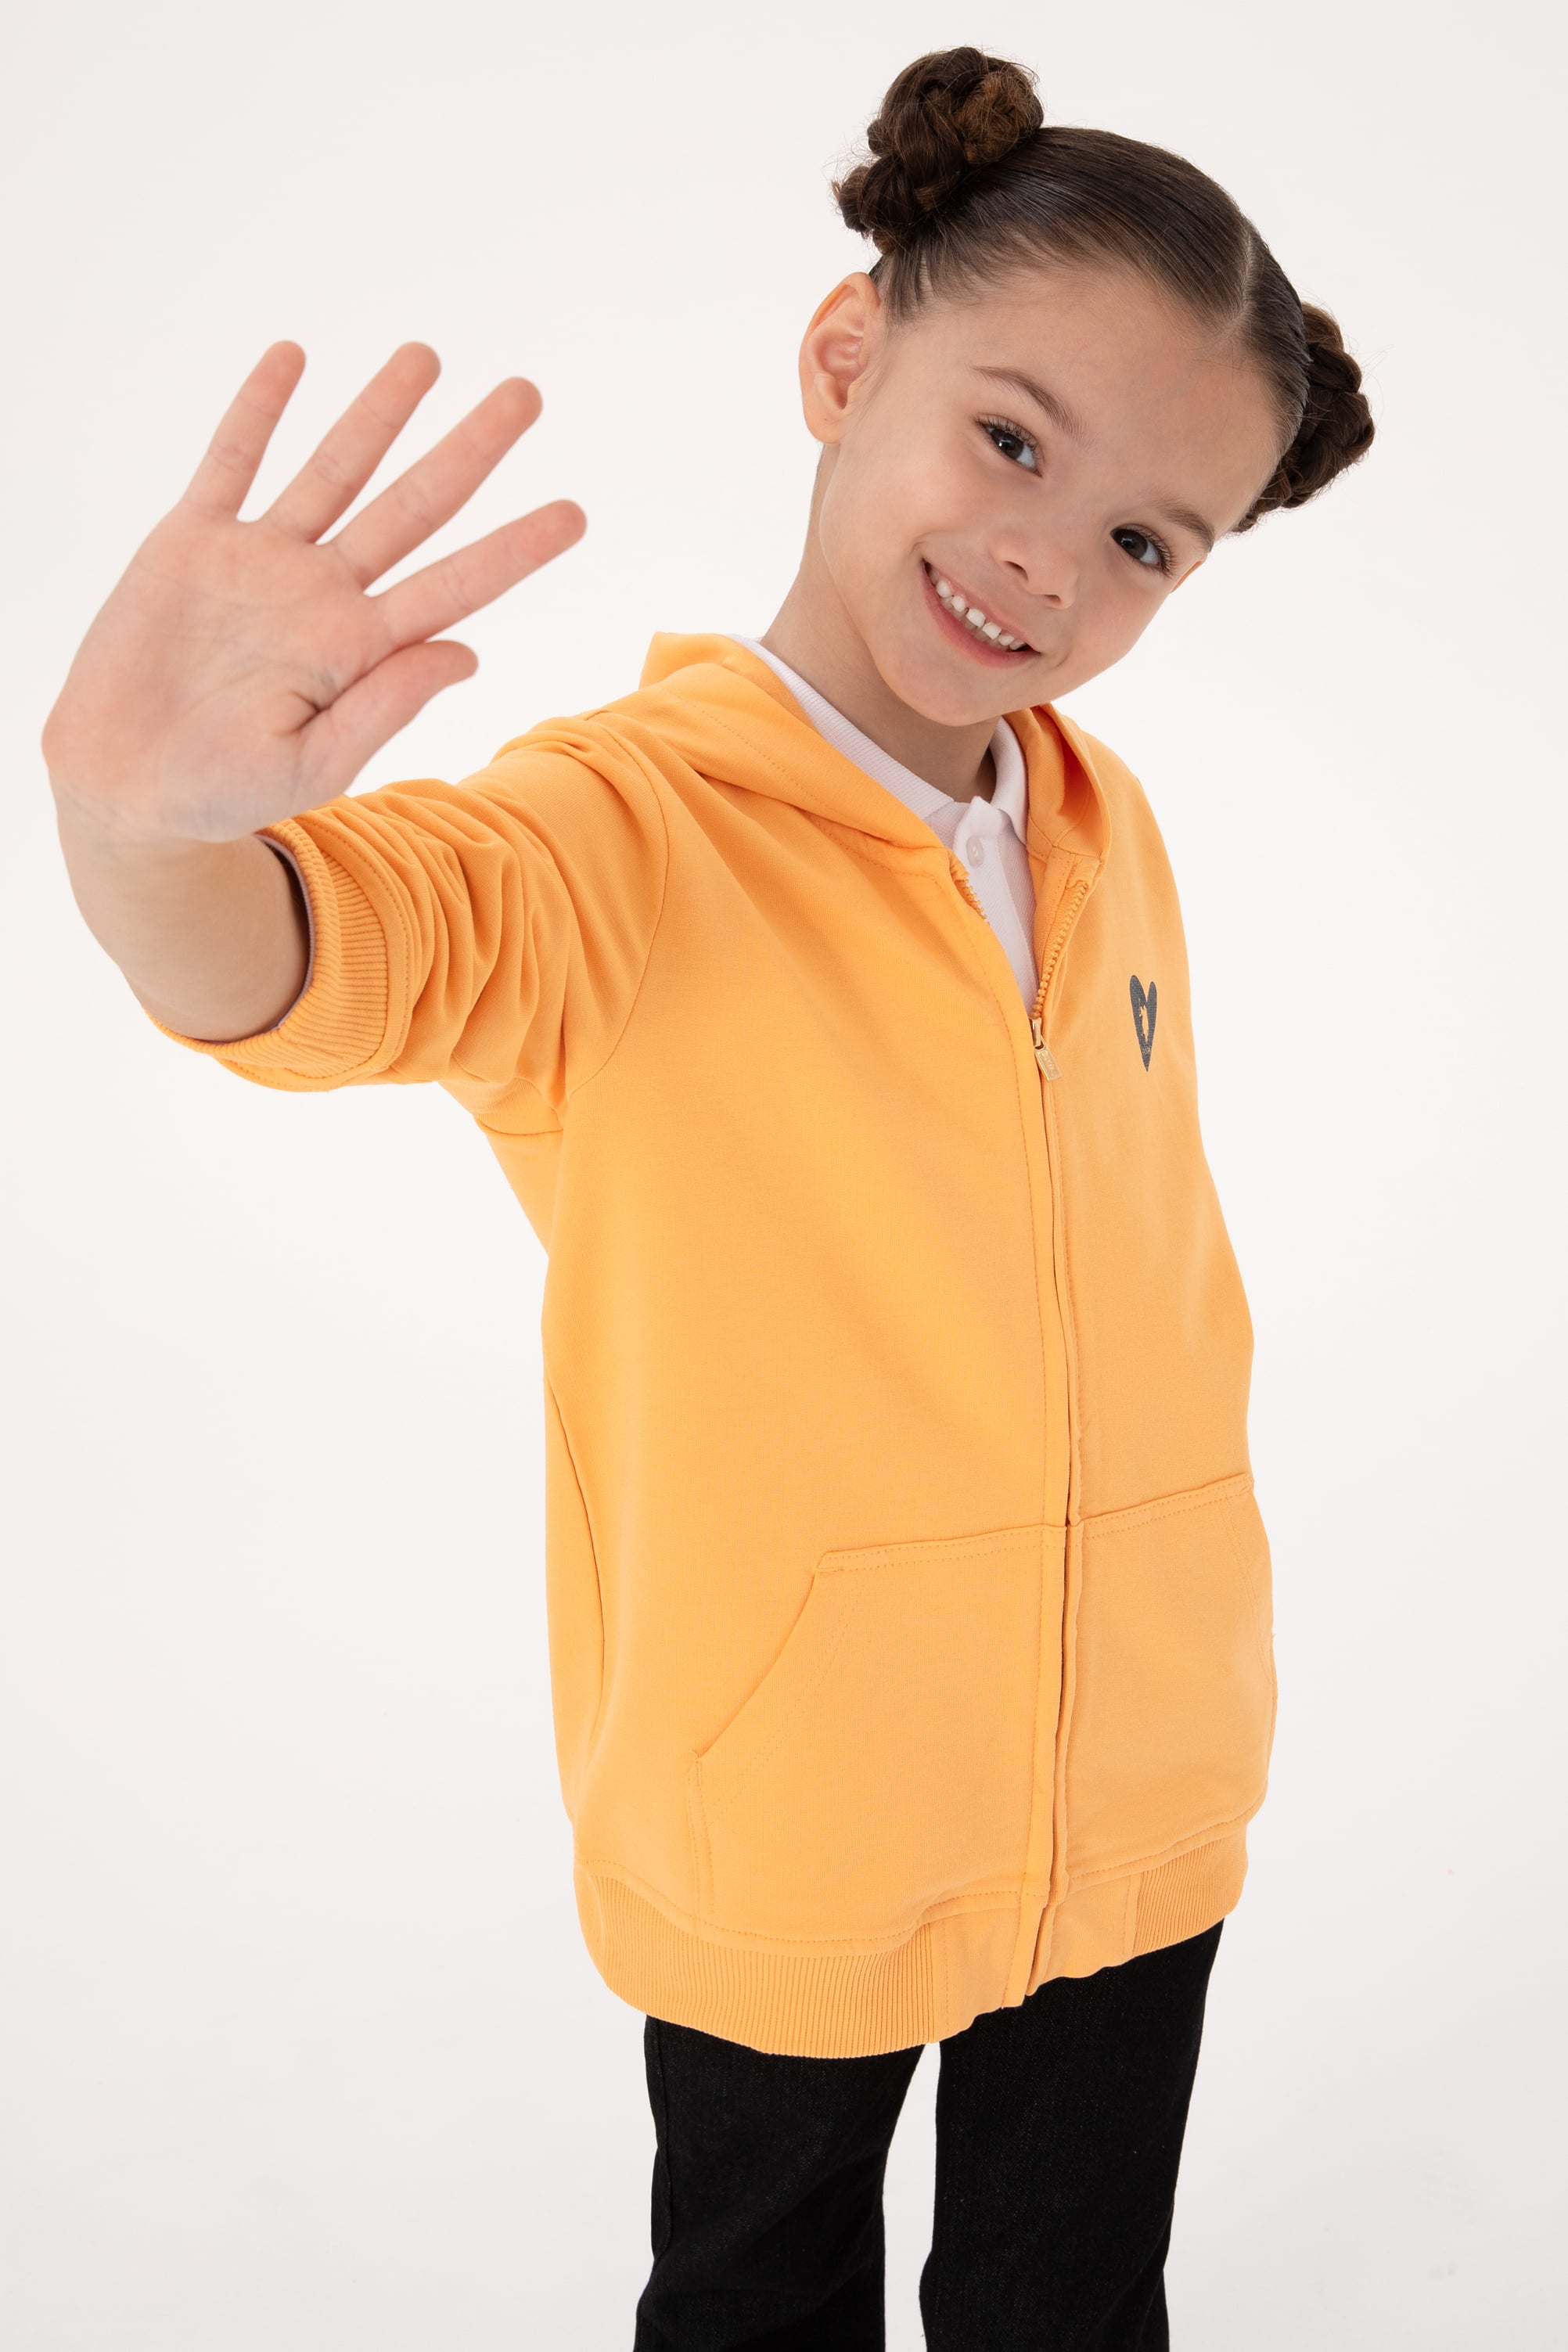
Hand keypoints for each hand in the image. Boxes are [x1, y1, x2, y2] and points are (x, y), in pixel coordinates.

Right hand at [43, 342, 584, 845]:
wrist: (128, 784)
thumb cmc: (222, 791)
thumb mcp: (312, 768)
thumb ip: (385, 707)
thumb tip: (467, 651)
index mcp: (360, 649)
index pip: (456, 585)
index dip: (514, 549)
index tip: (574, 514)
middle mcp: (322, 593)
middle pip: (413, 507)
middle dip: (470, 451)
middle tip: (527, 395)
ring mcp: (260, 560)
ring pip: (334, 469)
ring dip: (379, 412)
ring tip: (426, 355)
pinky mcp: (192, 541)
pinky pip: (231, 461)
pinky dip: (257, 410)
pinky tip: (292, 358)